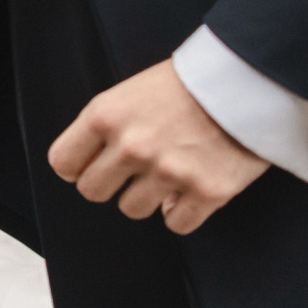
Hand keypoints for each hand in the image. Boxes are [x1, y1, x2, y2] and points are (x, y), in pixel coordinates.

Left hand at [50, 59, 269, 234]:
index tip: (91, 165)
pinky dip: (181, 213)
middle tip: (132, 171)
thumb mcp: (127, 94)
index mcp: (104, 116)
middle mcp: (131, 147)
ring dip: (147, 197)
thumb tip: (86, 162)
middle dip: (110, 184)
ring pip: (132, 209)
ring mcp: (169, 172)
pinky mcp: (208, 192)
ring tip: (166, 174)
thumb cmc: (183, 85)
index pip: (63, 162)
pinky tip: (189, 191)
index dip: (76, 167)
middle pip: (93, 192)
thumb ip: (104, 128)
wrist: (245, 83)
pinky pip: (176, 225)